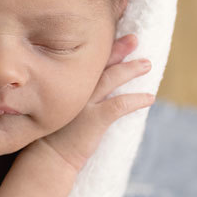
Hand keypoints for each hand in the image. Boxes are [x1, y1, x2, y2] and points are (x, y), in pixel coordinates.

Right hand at [39, 34, 154, 170]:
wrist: (47, 159)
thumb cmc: (52, 137)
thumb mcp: (57, 111)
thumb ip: (68, 97)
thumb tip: (86, 91)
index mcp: (65, 86)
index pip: (84, 62)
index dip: (101, 49)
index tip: (114, 37)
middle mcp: (74, 90)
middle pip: (100, 64)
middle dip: (119, 49)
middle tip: (134, 39)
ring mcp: (85, 104)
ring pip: (112, 79)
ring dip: (131, 69)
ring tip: (146, 64)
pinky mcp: (95, 120)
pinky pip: (121, 105)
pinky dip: (137, 100)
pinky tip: (150, 98)